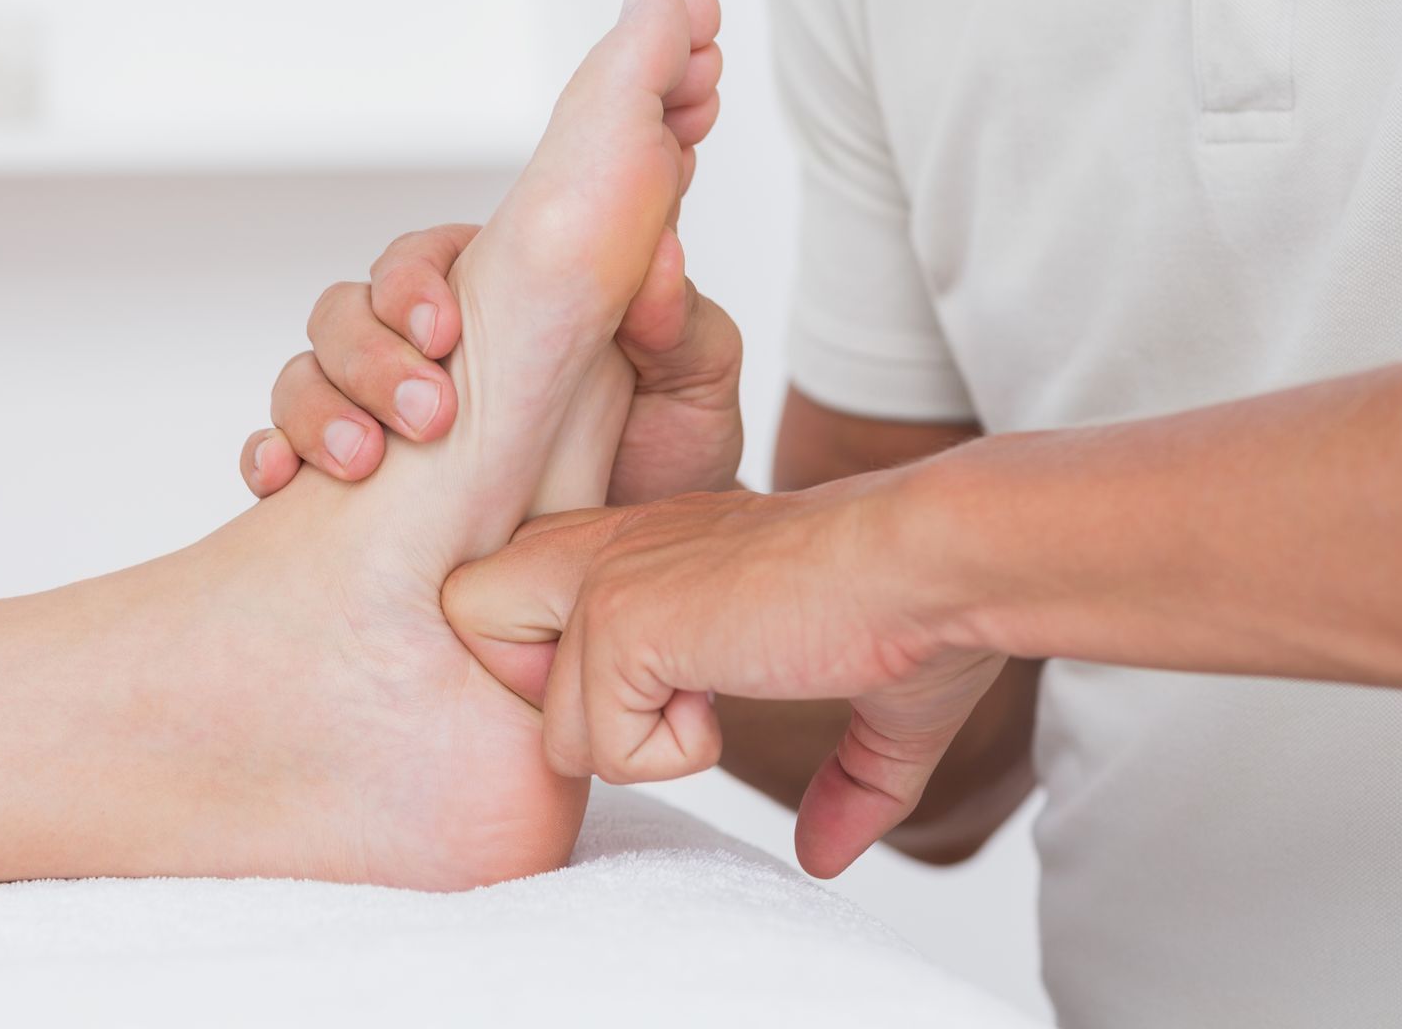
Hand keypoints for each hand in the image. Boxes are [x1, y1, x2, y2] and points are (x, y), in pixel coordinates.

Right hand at [239, 215, 743, 503]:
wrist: (646, 577)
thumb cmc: (672, 468)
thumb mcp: (696, 390)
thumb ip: (676, 321)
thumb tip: (656, 253)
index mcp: (496, 300)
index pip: (424, 258)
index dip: (416, 284)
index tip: (444, 333)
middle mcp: (425, 350)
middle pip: (347, 312)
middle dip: (368, 356)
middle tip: (423, 415)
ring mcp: (379, 416)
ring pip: (304, 377)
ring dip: (316, 410)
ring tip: (357, 463)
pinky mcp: (353, 492)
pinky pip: (277, 454)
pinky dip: (267, 459)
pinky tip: (282, 486)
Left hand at [441, 478, 1004, 877]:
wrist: (932, 562)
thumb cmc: (912, 606)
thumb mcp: (869, 704)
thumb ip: (839, 778)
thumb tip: (826, 854)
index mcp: (645, 548)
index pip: (519, 596)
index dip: (562, 667)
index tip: (668, 684)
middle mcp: (605, 549)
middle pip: (469, 616)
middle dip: (546, 694)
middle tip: (651, 698)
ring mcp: (603, 581)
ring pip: (548, 728)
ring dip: (640, 747)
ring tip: (722, 693)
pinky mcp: (620, 621)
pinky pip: (595, 745)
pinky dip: (671, 753)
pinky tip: (730, 692)